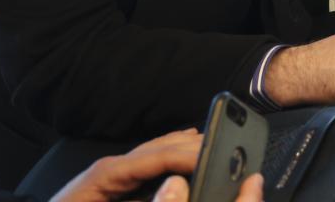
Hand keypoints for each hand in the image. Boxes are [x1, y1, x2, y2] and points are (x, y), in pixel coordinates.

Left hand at [49, 129, 264, 201]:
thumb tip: (174, 188)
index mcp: (108, 174)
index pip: (156, 156)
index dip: (187, 155)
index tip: (213, 157)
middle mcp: (112, 167)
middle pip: (160, 149)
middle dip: (193, 147)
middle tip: (226, 149)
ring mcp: (112, 173)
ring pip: (156, 152)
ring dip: (185, 148)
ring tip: (213, 145)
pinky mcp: (113, 182)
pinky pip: (148, 162)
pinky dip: (171, 154)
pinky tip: (184, 149)